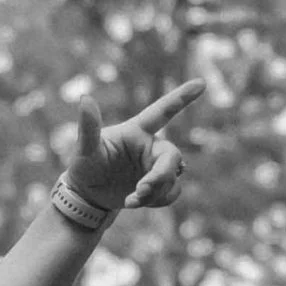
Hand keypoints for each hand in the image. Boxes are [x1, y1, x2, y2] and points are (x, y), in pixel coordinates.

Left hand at [61, 77, 203, 220]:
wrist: (88, 194)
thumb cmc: (85, 166)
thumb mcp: (84, 148)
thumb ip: (89, 126)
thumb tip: (85, 98)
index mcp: (137, 130)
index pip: (162, 110)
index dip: (181, 97)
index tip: (201, 83)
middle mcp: (151, 145)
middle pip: (172, 156)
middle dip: (160, 176)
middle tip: (141, 190)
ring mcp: (157, 165)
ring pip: (173, 178)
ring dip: (155, 192)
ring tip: (131, 200)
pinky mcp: (160, 184)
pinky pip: (173, 191)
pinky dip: (158, 201)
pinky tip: (137, 202)